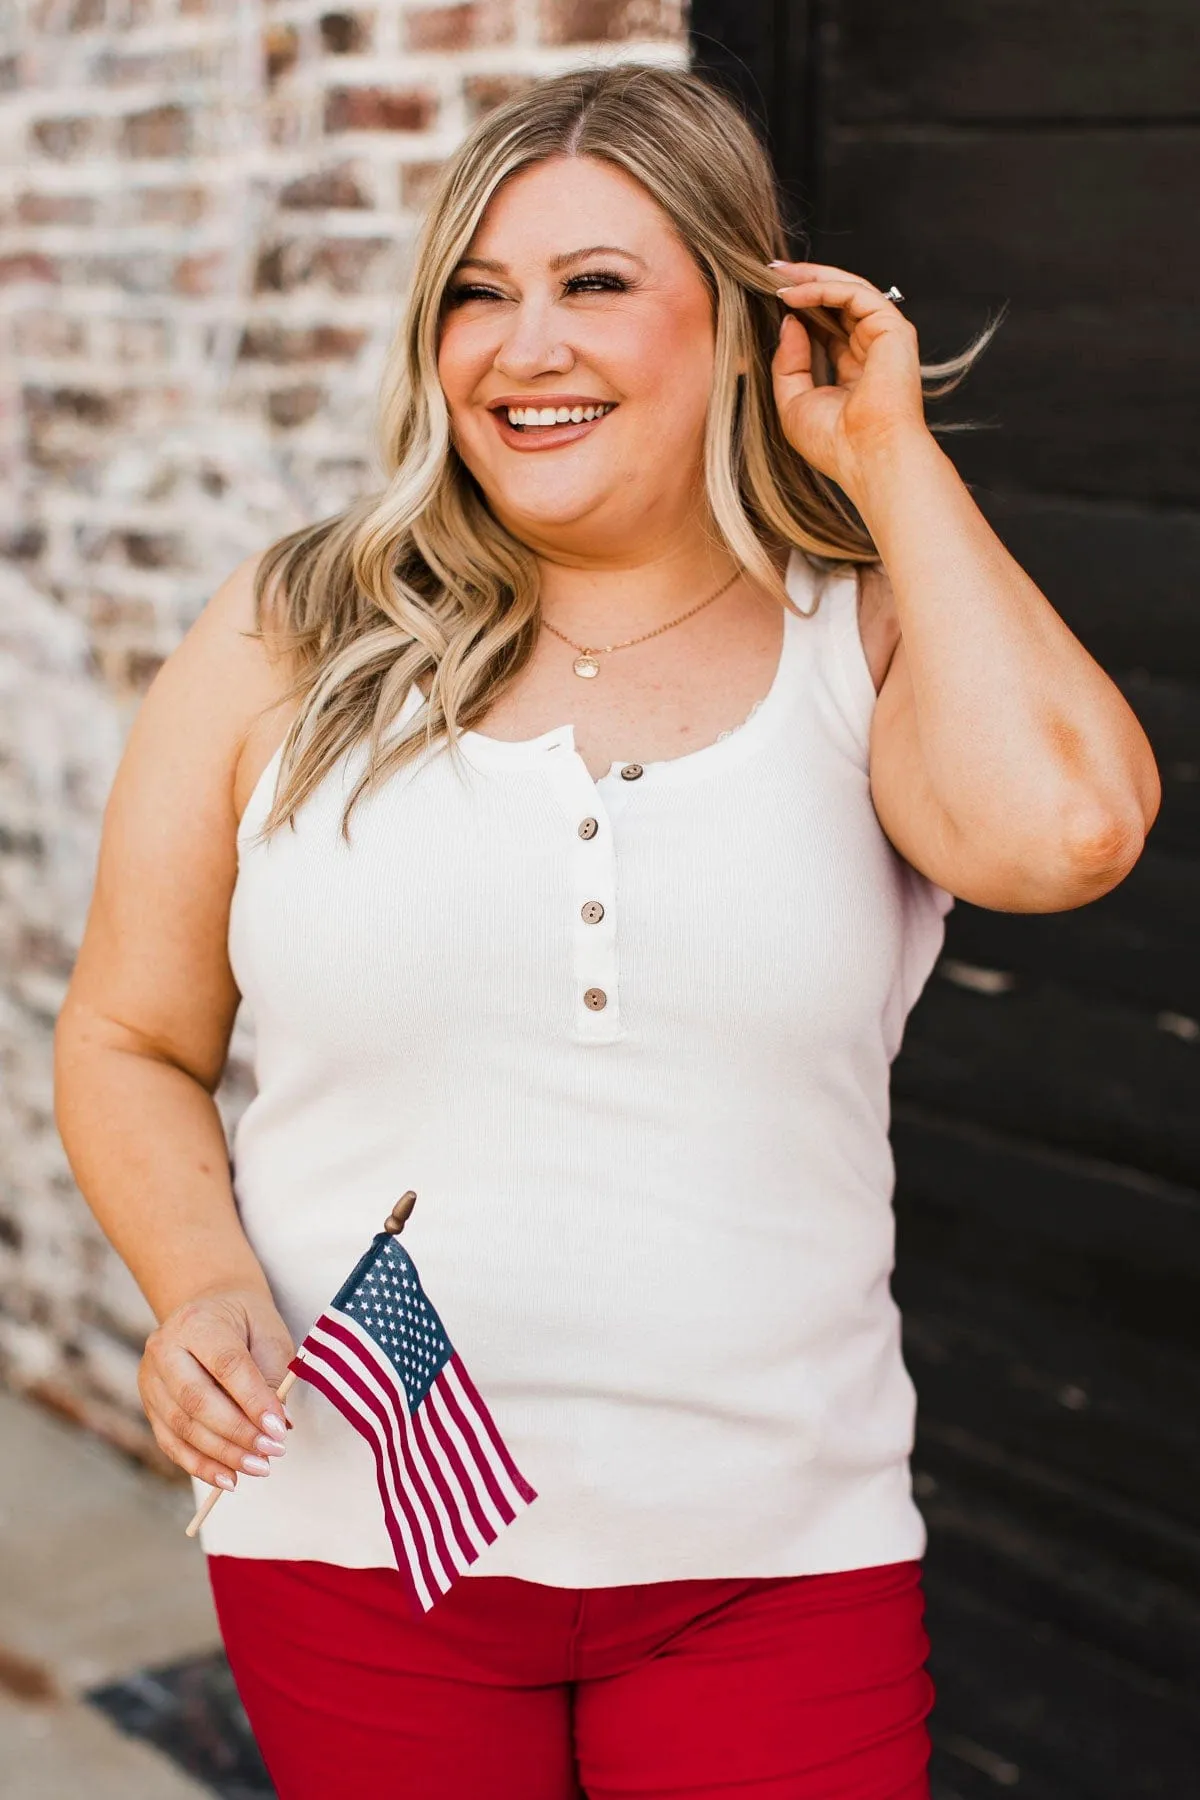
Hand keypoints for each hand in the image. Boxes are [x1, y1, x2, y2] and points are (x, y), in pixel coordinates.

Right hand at [139, 1286, 296, 1490]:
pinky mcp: (149, 1404)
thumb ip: (274, 1375)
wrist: (210, 1307)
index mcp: (197, 1321)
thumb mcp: (268, 1332)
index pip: (226, 1366)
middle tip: (271, 1452)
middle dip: (237, 1433)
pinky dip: (201, 1465)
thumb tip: (278, 1426)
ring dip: (222, 1455)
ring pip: (182, 1427)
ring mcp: (151, 1378)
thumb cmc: (245, 1322)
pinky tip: (229, 1478)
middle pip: (197, 1400)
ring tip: (258, 1468)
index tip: (278, 1428)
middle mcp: (164, 1348)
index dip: (253, 1400)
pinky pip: (172, 1443)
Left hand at [769, 261, 931, 504]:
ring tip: (777, 276)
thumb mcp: (794, 400)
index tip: (769, 297)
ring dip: (811, 279)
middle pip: (838, 303)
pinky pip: (854, 294)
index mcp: (854, 371)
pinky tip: (793, 295)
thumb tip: (789, 321)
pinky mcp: (891, 328)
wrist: (867, 456)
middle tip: (770, 272)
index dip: (800, 309)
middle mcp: (872, 351)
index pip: (827, 328)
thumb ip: (788, 362)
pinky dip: (822, 289)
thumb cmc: (834, 442)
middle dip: (804, 283)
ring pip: (848, 290)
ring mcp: (885, 338)